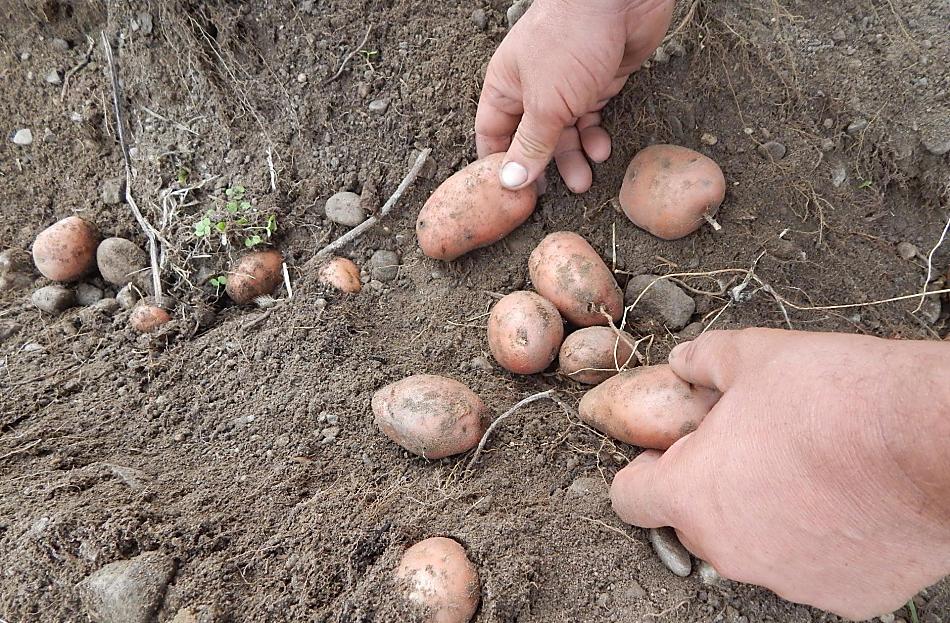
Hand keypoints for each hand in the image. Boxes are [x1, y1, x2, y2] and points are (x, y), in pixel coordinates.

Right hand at [475, 0, 672, 192]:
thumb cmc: (571, 39)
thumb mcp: (545, 103)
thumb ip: (530, 144)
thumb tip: (509, 181)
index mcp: (505, 86)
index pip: (491, 133)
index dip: (498, 165)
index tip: (509, 196)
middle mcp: (532, 87)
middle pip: (531, 139)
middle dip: (544, 167)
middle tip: (555, 196)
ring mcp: (566, 85)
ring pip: (563, 133)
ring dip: (573, 158)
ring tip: (584, 182)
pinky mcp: (596, 83)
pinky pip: (590, 120)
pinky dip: (594, 137)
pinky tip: (601, 150)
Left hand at [610, 329, 949, 619]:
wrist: (935, 441)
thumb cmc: (835, 396)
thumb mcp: (753, 354)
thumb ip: (703, 360)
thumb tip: (685, 361)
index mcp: (692, 496)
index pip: (630, 498)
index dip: (645, 468)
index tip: (671, 449)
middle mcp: (729, 550)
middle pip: (692, 521)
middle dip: (707, 486)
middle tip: (747, 445)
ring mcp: (788, 580)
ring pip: (752, 545)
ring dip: (762, 513)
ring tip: (804, 467)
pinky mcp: (845, 596)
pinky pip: (811, 566)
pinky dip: (817, 540)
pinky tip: (845, 500)